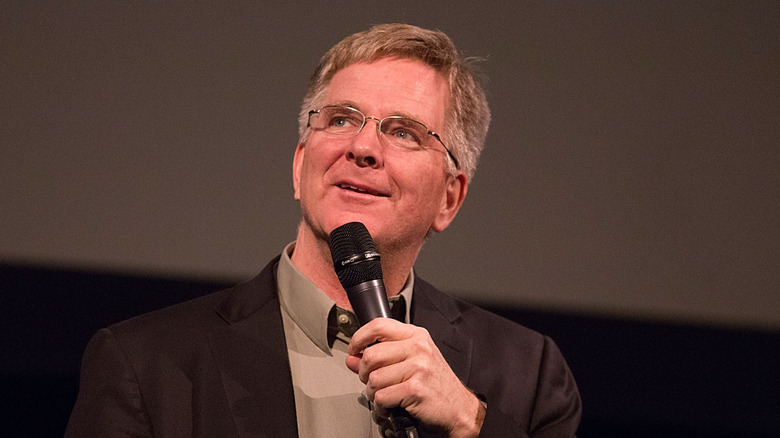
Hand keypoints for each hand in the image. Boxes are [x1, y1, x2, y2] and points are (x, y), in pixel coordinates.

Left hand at [346, 318, 483, 436]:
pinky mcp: (415, 389)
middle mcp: (418, 348)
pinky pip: (381, 397)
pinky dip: (381, 406)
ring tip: (384, 395)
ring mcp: (418, 368)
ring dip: (373, 392)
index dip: (359, 338)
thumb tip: (352, 358)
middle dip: (364, 373)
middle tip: (372, 381)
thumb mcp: (412, 361)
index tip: (354, 350)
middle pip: (371, 355)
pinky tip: (390, 406)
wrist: (460, 408)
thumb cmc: (436, 384)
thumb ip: (382, 357)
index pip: (379, 325)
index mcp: (417, 336)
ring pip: (374, 378)